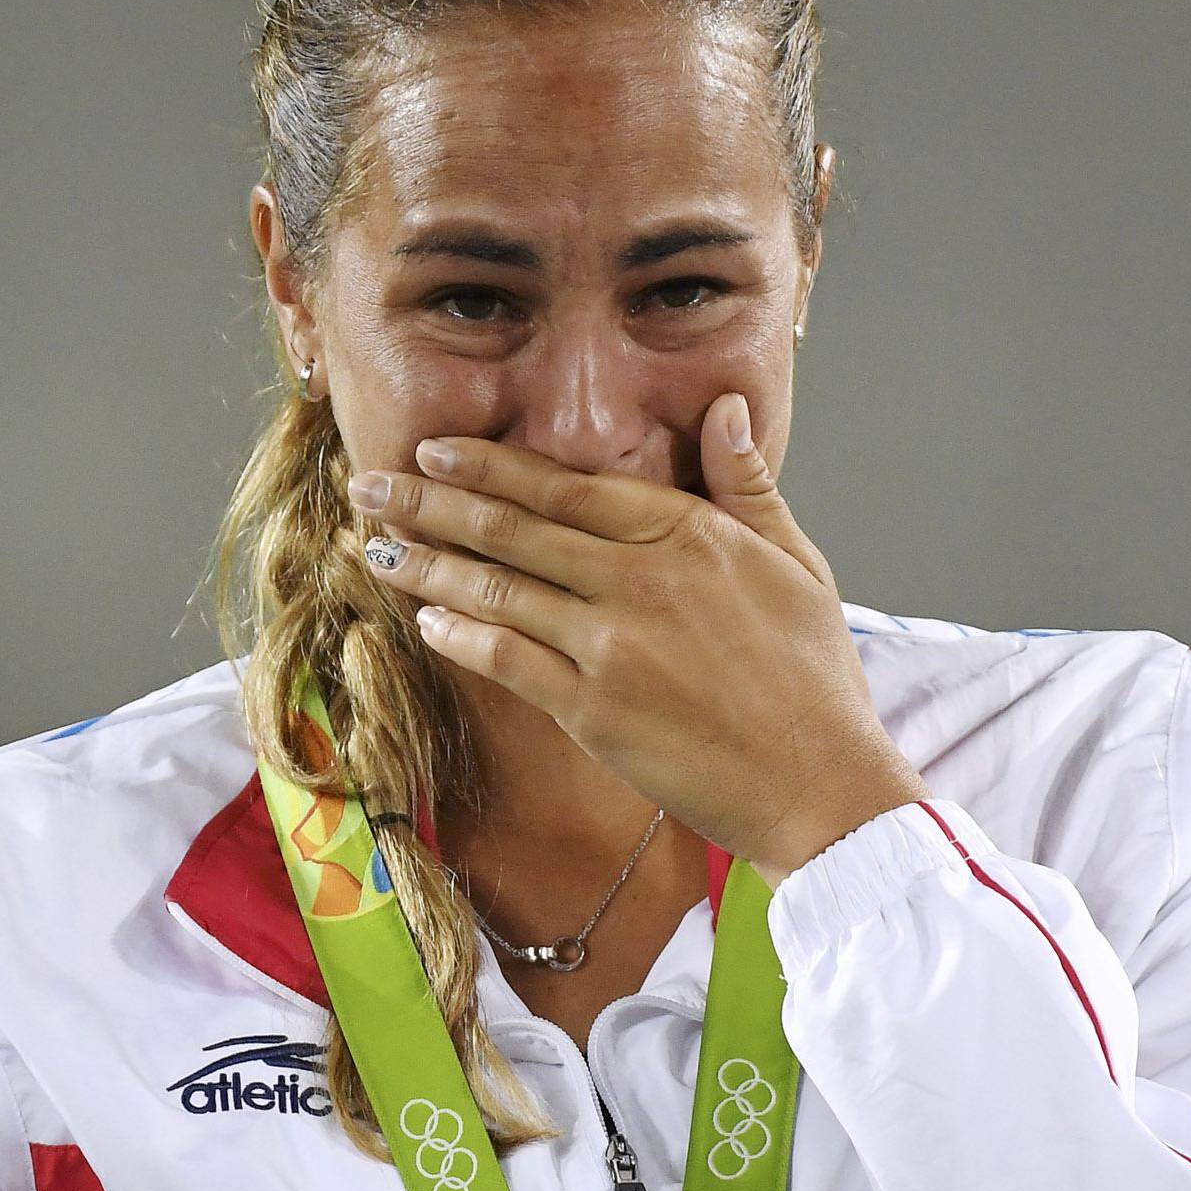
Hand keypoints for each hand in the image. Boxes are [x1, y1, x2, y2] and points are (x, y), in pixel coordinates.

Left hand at [347, 393, 927, 885]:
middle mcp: (640, 580)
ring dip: (428, 566)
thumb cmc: (813, 677)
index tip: (434, 450)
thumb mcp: (796, 562)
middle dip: (431, 504)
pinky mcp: (593, 712)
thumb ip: (747, 484)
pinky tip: (425, 621)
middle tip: (371, 485)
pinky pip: (509, 662)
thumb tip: (726, 409)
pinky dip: (462, 637)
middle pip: (514, 530)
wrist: (819, 782)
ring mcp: (611, 646)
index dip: (491, 467)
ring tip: (374, 547)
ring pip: (499, 591)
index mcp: (688, 534)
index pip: (567, 487)